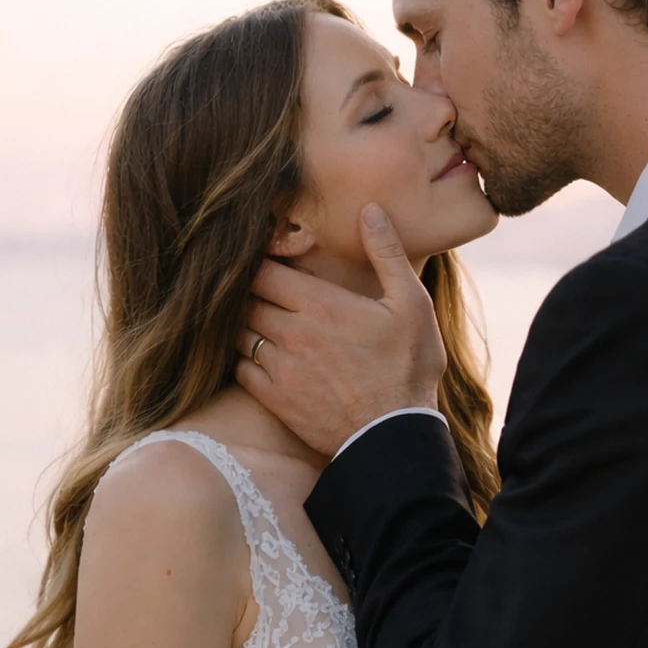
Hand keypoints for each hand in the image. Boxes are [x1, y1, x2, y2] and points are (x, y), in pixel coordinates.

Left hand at [236, 203, 446, 457]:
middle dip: (248, 288)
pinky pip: (239, 367)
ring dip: (242, 321)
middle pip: (245, 297)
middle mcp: (291, 332)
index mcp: (320, 304)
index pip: (263, 268)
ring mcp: (279, 367)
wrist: (394, 437)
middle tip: (259, 286)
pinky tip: (258, 353)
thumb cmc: (408, 368)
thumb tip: (369, 210)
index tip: (270, 259)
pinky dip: (242, 356)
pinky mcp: (274, 399)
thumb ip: (386, 254)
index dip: (261, 259)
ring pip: (237, 331)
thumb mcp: (411, 304)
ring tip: (256, 316)